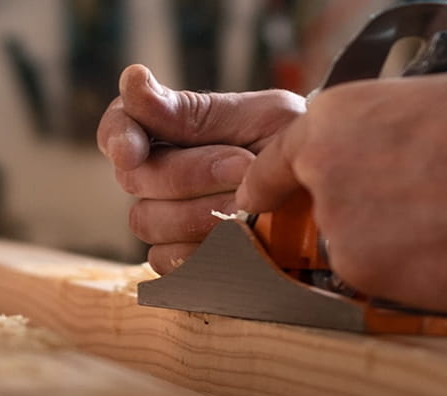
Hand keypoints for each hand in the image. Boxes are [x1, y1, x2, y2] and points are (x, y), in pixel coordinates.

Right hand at [97, 64, 305, 272]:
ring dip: (201, 212)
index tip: (131, 150)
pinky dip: (202, 252)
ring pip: (149, 222)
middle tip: (242, 166)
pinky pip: (168, 263)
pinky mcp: (184, 262)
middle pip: (136, 179)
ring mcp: (167, 221)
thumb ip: (192, 111)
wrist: (327, 190)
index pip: (119, 127)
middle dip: (191, 173)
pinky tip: (236, 239)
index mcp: (166, 130)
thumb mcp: (256, 116)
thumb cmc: (289, 143)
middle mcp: (157, 175)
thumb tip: (132, 82)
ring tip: (250, 203)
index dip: (118, 137)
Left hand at [236, 67, 446, 313]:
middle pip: (325, 212)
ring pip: (360, 253)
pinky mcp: (370, 281)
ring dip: (400, 250)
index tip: (264, 201)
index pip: (277, 162)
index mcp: (335, 120)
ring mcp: (343, 235)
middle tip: (417, 213)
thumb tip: (427, 124)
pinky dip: (421, 279)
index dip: (273, 185)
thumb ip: (413, 116)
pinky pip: (389, 286)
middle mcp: (324, 177)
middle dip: (363, 218)